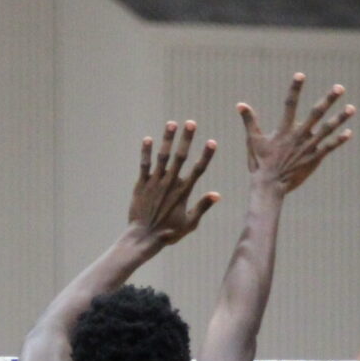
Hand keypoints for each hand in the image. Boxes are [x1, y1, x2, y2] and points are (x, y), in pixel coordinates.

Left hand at [128, 120, 219, 246]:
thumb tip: (218, 195)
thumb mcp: (190, 223)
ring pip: (162, 156)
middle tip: (191, 123)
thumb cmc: (168, 233)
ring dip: (167, 139)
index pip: (198, 170)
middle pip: (180, 157)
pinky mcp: (141, 184)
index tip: (212, 142)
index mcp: (183, 192)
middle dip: (186, 139)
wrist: (144, 237)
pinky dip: (146, 152)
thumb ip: (202, 207)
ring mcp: (155, 182)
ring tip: (172, 123)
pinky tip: (148, 139)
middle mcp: (170, 183)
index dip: (206, 155)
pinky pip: (144, 164)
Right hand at [238, 73, 354, 194]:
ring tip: (352, 108)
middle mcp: (298, 136)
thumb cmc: (260, 163)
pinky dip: (339, 140)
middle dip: (329, 100)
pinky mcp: (314, 159)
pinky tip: (349, 132)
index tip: (300, 74)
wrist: (270, 186)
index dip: (294, 89)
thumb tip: (240, 104)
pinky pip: (329, 148)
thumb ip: (249, 121)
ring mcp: (308, 147)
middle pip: (316, 114)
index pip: (289, 104)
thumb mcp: (253, 140)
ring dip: (340, 118)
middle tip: (340, 87)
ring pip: (327, 130)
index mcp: (284, 129)